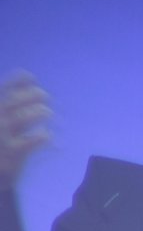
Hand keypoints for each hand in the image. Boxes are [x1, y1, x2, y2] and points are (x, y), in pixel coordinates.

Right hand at [0, 71, 51, 190]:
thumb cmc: (2, 147)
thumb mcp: (4, 124)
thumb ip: (12, 110)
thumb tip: (31, 89)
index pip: (4, 88)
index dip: (18, 80)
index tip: (32, 77)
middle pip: (15, 100)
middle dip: (33, 95)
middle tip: (46, 98)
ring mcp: (4, 136)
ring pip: (23, 116)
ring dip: (40, 112)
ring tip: (50, 114)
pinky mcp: (13, 153)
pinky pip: (31, 140)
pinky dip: (44, 136)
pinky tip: (50, 137)